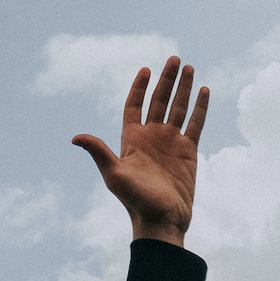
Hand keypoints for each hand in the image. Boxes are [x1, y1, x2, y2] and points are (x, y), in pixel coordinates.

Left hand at [72, 56, 208, 245]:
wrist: (162, 221)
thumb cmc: (135, 201)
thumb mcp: (114, 175)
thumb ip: (99, 152)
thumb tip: (75, 137)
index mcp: (132, 139)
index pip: (135, 105)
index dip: (139, 87)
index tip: (146, 69)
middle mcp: (152, 136)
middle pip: (159, 100)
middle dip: (167, 79)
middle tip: (174, 58)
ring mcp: (171, 142)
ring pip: (179, 108)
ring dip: (184, 88)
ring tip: (190, 67)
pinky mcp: (188, 151)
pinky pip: (196, 123)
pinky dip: (200, 107)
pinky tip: (204, 90)